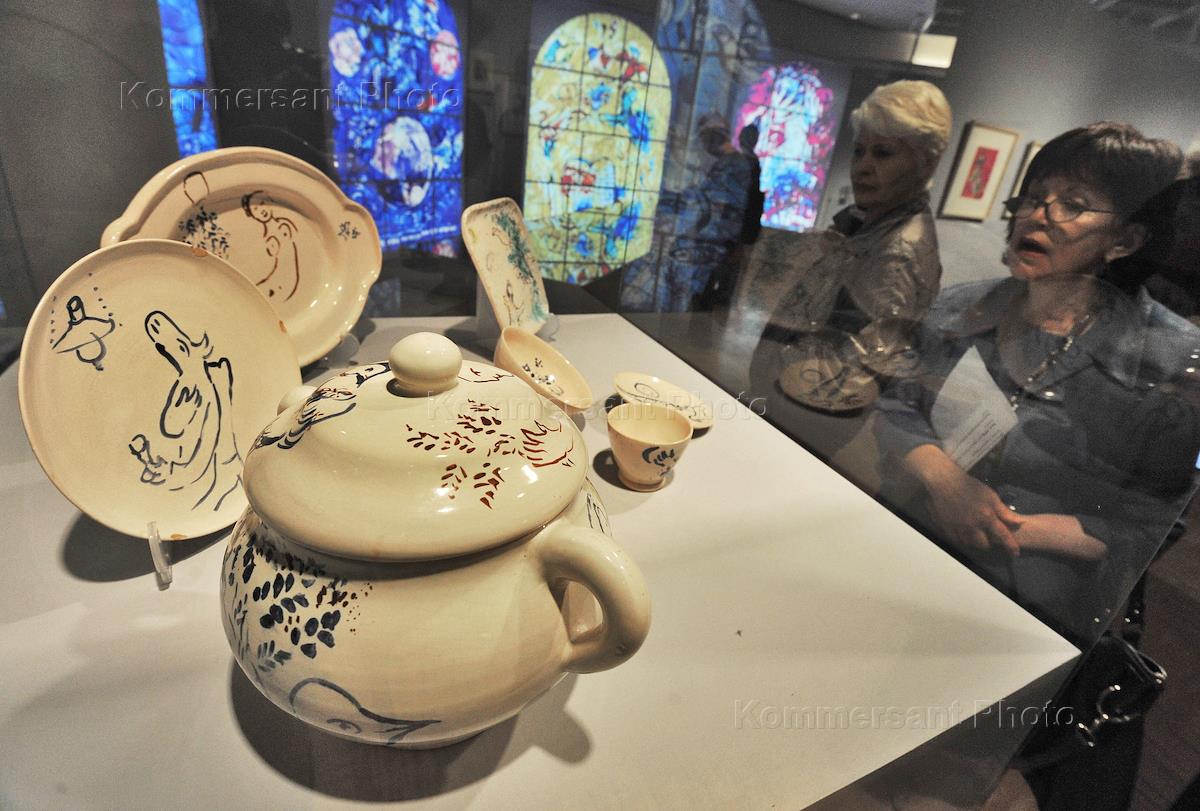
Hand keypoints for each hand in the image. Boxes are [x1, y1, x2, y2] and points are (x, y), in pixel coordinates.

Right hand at [905, 445, 1021, 556]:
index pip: (1003, 537)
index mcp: (987, 518)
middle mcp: (973, 527)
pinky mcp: (946, 530)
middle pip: (985, 545)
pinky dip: (963, 539)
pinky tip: (963, 531)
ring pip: (970, 545)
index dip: (1011, 547)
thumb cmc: (969, 486)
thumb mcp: (990, 496)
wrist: (944, 482)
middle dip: (989, 543)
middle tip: (989, 536)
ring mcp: (959, 530)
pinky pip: (957, 541)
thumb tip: (1020, 523)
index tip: (1015, 554)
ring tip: (976, 534)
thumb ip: (1005, 512)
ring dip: (975, 542)